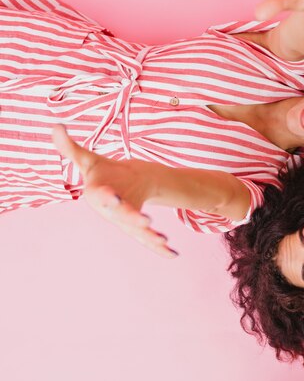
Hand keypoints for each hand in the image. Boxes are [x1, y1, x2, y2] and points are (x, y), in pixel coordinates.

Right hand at [52, 125, 177, 257]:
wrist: (117, 185)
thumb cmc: (101, 173)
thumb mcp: (88, 159)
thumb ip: (71, 147)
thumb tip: (55, 126)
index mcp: (100, 195)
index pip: (103, 196)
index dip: (108, 198)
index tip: (115, 197)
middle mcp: (112, 211)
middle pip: (123, 215)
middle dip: (133, 218)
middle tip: (146, 221)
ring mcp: (125, 221)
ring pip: (138, 231)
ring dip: (150, 237)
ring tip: (163, 240)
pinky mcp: (137, 228)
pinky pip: (148, 239)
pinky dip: (159, 247)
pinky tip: (172, 253)